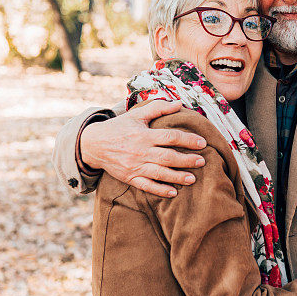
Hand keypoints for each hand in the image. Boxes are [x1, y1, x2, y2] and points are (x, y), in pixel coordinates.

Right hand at [79, 100, 206, 197]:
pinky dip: (160, 190)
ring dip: (177, 177)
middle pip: (168, 157)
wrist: (93, 144)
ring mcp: (135, 166)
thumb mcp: (137, 114)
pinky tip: (173, 192)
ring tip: (192, 179)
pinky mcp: (129, 178)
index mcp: (144, 135)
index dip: (188, 140)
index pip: (170, 137)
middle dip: (187, 160)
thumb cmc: (119, 127)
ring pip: (159, 174)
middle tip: (202, 161)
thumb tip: (179, 103)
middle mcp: (140, 151)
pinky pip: (147, 186)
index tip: (202, 142)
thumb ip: (158, 108)